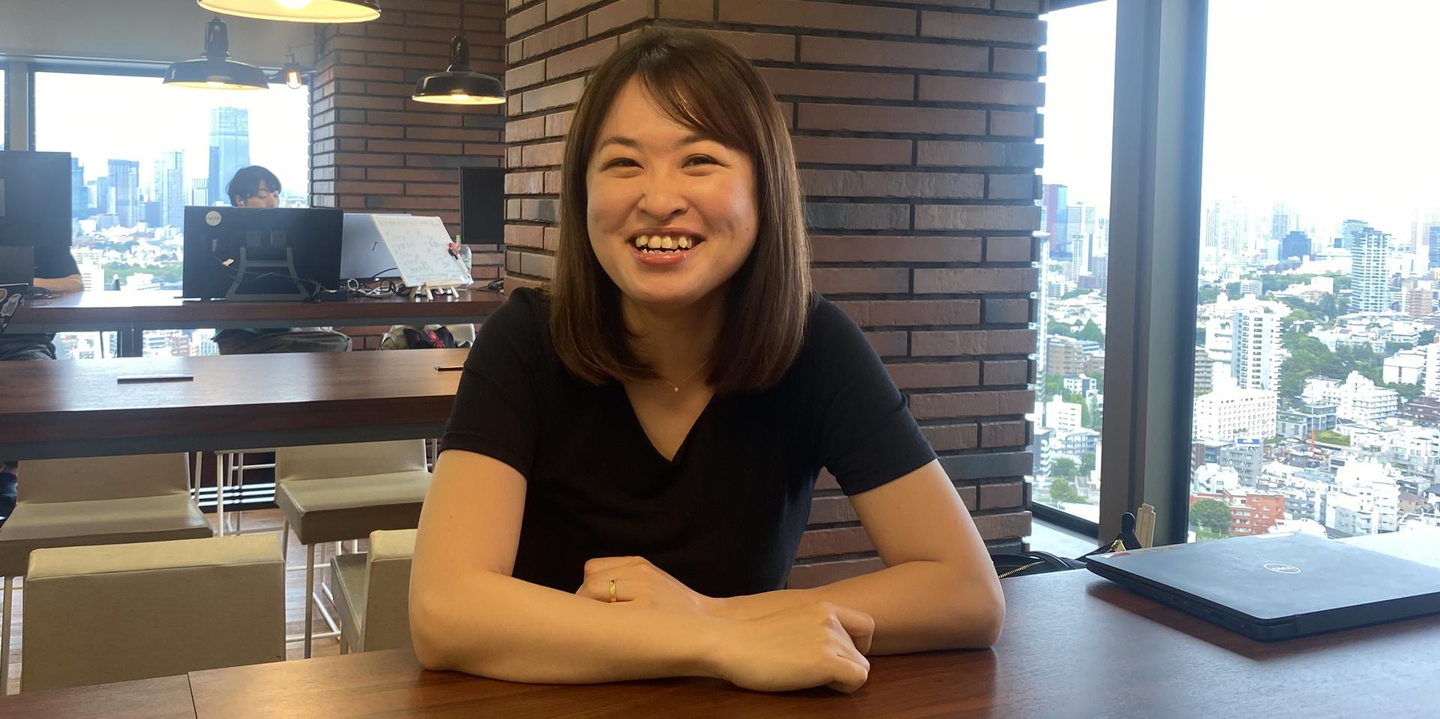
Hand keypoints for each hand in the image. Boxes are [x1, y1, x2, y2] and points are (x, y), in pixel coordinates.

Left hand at [577, 556, 715, 615]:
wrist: (706, 622)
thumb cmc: (673, 606)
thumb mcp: (650, 577)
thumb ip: (622, 576)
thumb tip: (584, 590)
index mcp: (637, 563)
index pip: (592, 569)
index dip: (587, 588)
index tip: (593, 605)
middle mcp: (639, 572)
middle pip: (590, 584)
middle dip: (585, 604)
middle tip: (593, 622)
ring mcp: (642, 591)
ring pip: (594, 599)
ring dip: (591, 615)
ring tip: (603, 627)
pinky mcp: (645, 611)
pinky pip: (608, 616)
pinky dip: (602, 625)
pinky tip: (613, 633)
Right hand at [714, 602, 874, 693]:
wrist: (731, 643)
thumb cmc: (750, 638)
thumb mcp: (790, 621)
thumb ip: (812, 626)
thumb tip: (822, 645)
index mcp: (823, 607)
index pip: (866, 624)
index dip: (859, 644)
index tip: (840, 655)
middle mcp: (831, 620)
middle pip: (862, 651)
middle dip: (846, 664)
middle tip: (820, 671)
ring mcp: (830, 640)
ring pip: (862, 667)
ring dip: (842, 676)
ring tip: (813, 677)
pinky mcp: (826, 662)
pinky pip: (858, 679)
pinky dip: (845, 687)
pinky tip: (820, 684)